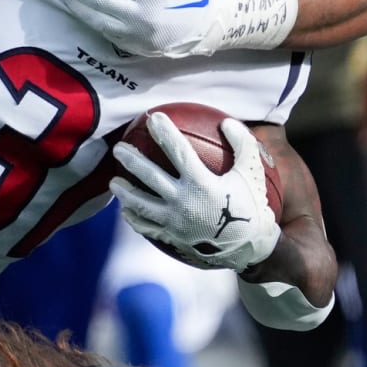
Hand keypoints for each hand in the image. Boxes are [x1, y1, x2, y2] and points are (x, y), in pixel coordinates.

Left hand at [110, 113, 280, 272]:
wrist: (251, 248)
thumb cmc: (252, 206)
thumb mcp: (253, 172)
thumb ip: (243, 144)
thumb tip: (226, 121)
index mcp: (202, 183)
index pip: (177, 151)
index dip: (164, 132)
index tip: (153, 117)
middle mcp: (183, 202)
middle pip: (149, 176)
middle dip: (131, 159)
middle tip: (118, 148)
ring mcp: (175, 222)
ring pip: (141, 204)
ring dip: (124, 191)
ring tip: (114, 182)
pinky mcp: (172, 238)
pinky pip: (146, 227)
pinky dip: (134, 218)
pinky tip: (126, 211)